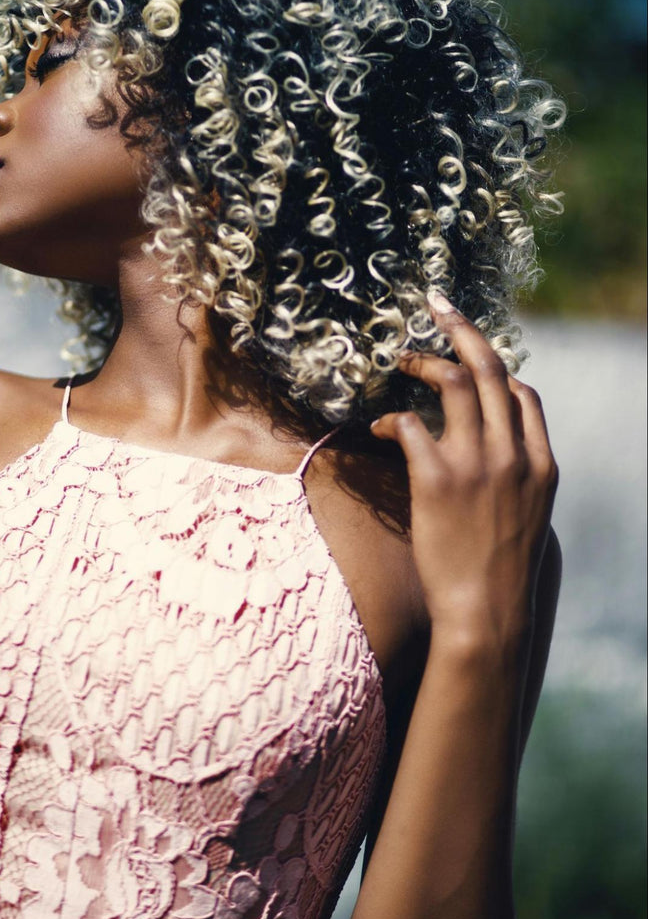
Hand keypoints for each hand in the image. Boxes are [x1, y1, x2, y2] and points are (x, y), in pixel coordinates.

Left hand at [370, 291, 558, 656]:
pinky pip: (410, 424)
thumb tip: (493, 460)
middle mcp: (514, 455)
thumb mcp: (527, 521)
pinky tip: (378, 426)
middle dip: (463, 328)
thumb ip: (516, 482)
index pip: (525, 396)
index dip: (498, 370)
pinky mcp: (437, 479)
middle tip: (438, 303)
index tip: (472, 360)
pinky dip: (391, 416)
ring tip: (401, 359)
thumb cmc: (500, 576)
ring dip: (423, 361)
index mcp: (541, 466)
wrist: (488, 615)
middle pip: (491, 370)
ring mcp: (478, 464)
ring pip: (454, 383)